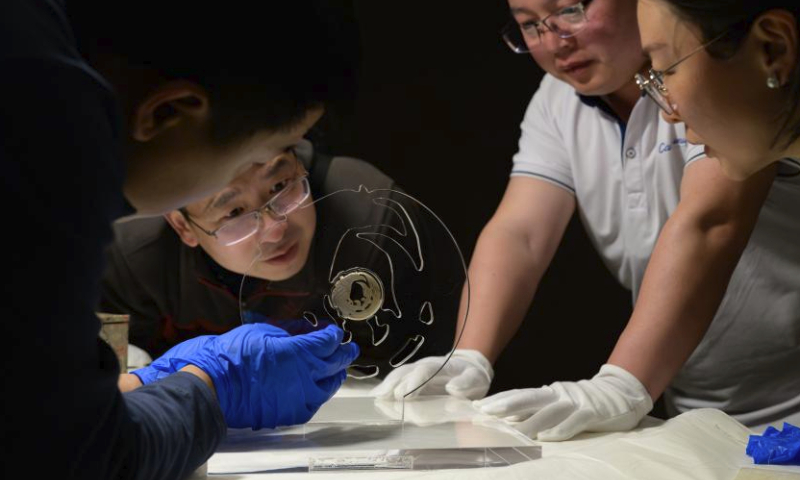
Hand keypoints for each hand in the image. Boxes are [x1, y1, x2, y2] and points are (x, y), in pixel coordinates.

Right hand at [138, 324, 359, 428]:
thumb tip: (306, 330)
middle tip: (348, 348)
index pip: (330, 341)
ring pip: (330, 385)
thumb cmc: (235, 357)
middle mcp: (307, 375)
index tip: (331, 331)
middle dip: (344, 352)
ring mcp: (302, 396)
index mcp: (301, 351)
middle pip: (337, 362)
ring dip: (335, 374)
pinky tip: (317, 388)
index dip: (332, 334)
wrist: (216, 387)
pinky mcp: (293, 413)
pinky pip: (315, 402)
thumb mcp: (263, 331)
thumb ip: (291, 331)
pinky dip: (319, 393)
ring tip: (336, 369)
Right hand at [370, 349, 492, 399]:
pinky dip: (387, 387)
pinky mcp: (414, 378)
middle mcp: (425, 366)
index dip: (413, 382)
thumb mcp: (475, 379)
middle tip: (382, 397)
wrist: (469, 367)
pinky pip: (398, 380)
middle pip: (406, 372)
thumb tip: (452, 389)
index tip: (404, 394)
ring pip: (399, 375)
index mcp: (441, 366)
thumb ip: (465, 383)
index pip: (425, 371)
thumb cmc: (472, 376)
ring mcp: (417, 371)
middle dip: (394, 384)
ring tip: (375, 397)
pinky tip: (377, 395)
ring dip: (387, 385)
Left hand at [473, 364, 651, 440]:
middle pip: (528, 399)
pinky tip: (547, 437)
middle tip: (486, 412)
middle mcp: (558, 396)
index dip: (499, 400)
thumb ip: (537, 410)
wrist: (619, 393)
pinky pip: (574, 423)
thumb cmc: (583, 403)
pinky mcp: (591, 414)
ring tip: (513, 432)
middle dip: (506, 405)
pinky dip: (560, 430)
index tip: (478, 406)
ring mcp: (575, 404)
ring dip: (530, 423)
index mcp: (548, 393)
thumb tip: (509, 420)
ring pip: (548, 413)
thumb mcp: (558, 404)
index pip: (519, 395)